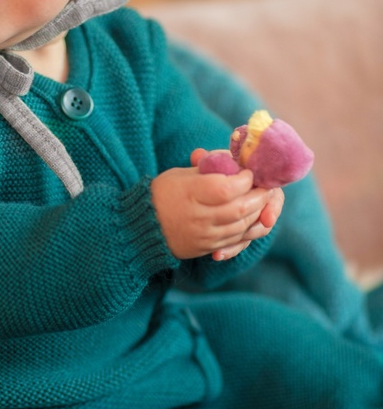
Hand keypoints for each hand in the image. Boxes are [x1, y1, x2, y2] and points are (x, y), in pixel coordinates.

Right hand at [151, 149, 283, 260]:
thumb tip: (235, 161)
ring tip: (262, 201)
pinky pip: (236, 240)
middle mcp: (199, 216)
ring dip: (258, 212)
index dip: (245, 180)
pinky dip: (248, 228)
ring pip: (242, 225)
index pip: (227, 188)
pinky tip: (252, 218)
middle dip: (259, 196)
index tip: (248, 172)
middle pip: (240, 208)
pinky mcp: (207, 247)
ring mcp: (204, 234)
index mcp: (191, 192)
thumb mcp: (181, 174)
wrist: (143, 226)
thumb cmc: (163, 193)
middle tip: (265, 186)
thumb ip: (209, 169)